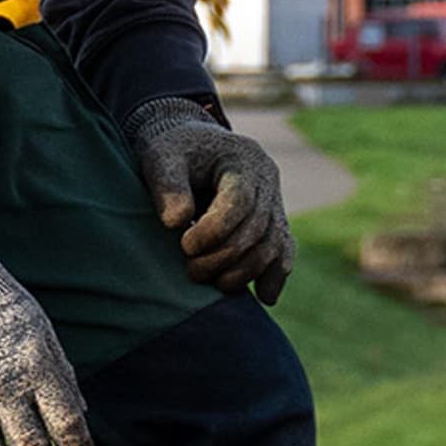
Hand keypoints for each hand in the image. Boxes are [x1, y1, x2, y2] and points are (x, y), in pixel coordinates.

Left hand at [129, 98, 289, 302]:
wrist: (190, 147)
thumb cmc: (172, 151)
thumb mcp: (161, 157)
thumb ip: (167, 185)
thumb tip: (176, 222)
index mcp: (243, 158)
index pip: (240, 201)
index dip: (215, 229)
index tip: (185, 246)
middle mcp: (267, 179)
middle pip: (258, 227)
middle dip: (226, 256)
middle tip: (192, 272)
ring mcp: (274, 201)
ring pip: (274, 244)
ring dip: (246, 271)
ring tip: (214, 284)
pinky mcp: (273, 222)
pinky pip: (283, 250)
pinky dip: (275, 275)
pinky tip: (265, 297)